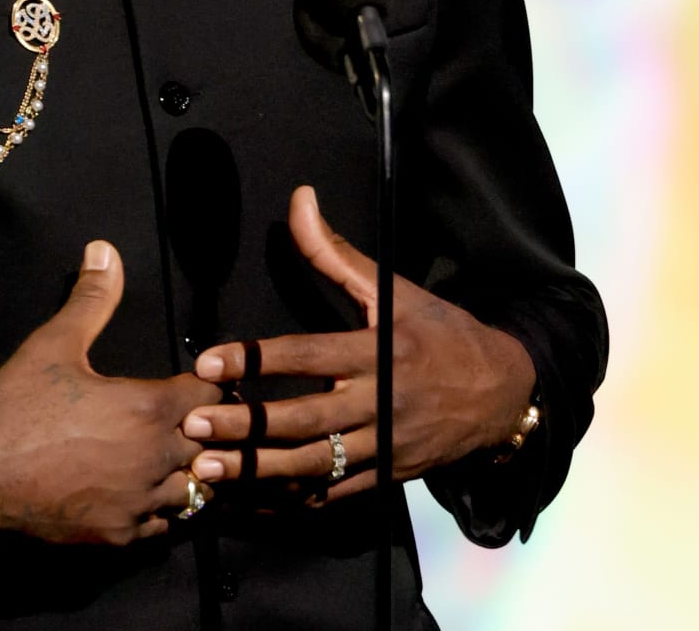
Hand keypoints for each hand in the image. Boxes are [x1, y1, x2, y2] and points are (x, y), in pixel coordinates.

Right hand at [0, 240, 219, 543]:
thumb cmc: (17, 406)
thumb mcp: (54, 343)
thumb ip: (91, 298)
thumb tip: (105, 249)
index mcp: (149, 407)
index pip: (212, 395)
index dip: (209, 385)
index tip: (196, 382)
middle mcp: (156, 458)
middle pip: (213, 443)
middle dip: (205, 429)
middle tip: (187, 418)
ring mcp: (141, 502)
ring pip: (195, 490)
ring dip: (189, 471)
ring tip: (173, 455)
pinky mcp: (122, 535)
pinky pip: (166, 525)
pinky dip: (164, 508)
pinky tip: (147, 490)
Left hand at [182, 186, 534, 500]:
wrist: (503, 391)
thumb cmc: (442, 333)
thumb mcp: (393, 290)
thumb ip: (336, 252)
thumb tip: (300, 200)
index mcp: (379, 350)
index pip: (308, 354)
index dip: (257, 359)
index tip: (212, 361)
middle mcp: (380, 401)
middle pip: (304, 417)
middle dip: (246, 424)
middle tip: (195, 422)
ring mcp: (385, 445)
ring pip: (315, 463)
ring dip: (259, 469)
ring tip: (210, 467)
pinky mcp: (389, 476)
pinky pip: (337, 493)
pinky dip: (295, 499)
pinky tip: (255, 498)